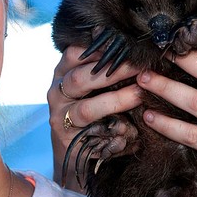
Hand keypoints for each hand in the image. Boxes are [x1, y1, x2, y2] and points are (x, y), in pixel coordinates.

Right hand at [47, 46, 141, 190]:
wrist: (77, 151)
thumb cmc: (93, 110)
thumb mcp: (95, 87)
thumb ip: (106, 70)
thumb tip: (138, 52)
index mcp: (62, 73)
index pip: (74, 53)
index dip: (97, 49)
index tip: (124, 46)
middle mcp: (57, 92)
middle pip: (79, 77)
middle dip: (112, 71)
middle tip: (139, 67)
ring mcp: (60, 115)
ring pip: (87, 107)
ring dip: (116, 100)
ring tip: (139, 93)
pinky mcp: (66, 136)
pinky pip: (92, 129)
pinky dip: (114, 128)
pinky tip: (132, 128)